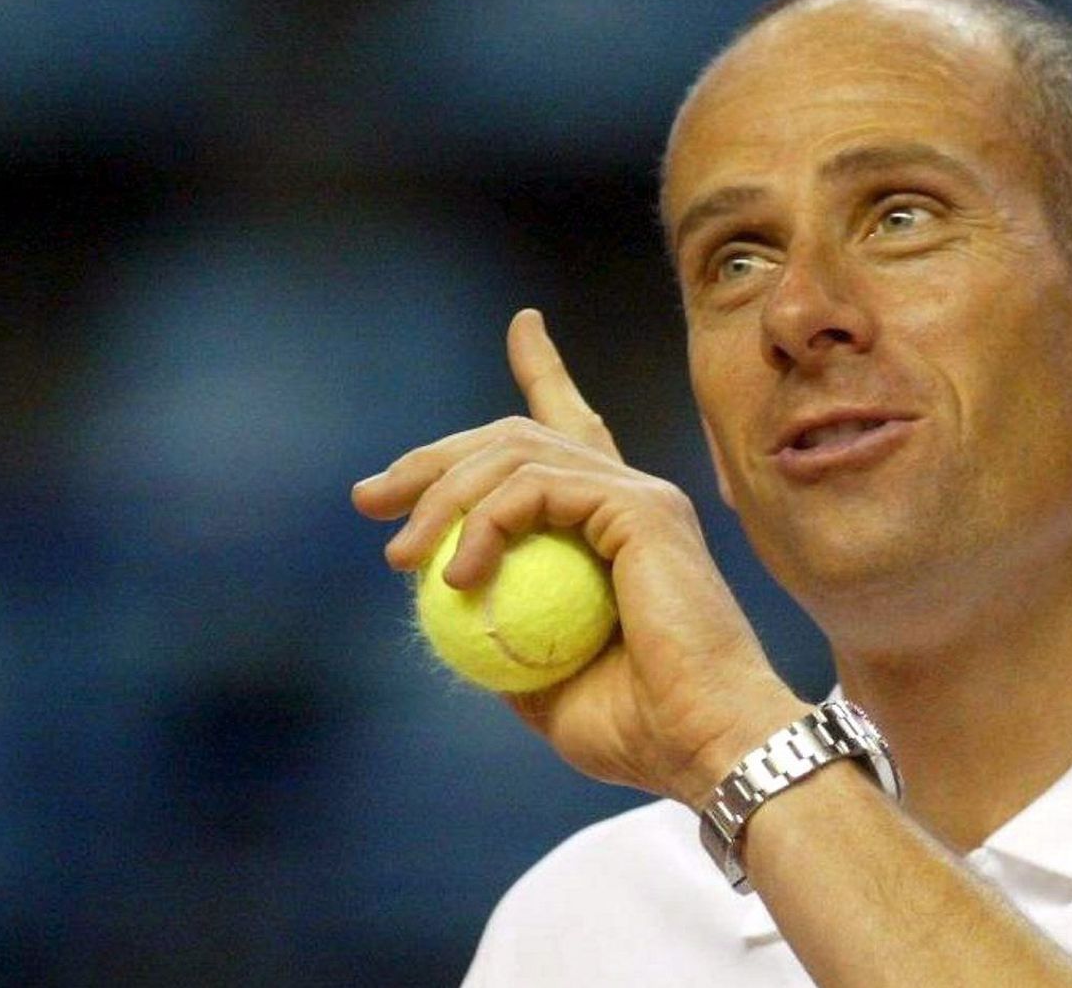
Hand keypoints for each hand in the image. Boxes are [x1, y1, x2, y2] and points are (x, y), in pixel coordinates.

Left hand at [351, 309, 805, 806]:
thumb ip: (502, 633)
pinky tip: (456, 574)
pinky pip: (536, 486)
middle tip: (370, 499)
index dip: (547, 370)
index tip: (525, 327)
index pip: (575, 427)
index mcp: (616, 525)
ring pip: (514, 452)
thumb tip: (446, 608)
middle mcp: (631, 494)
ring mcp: (638, 494)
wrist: (702, 743)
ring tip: (401, 557)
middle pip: (516, 435)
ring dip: (440, 496)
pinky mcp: (640, 506)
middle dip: (434, 456)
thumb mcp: (540, 683)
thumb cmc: (638, 730)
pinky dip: (482, 522)